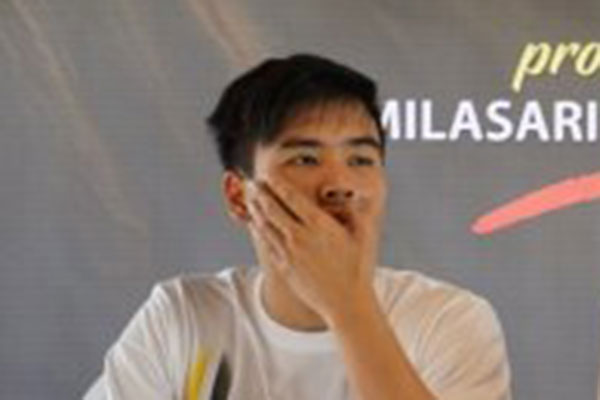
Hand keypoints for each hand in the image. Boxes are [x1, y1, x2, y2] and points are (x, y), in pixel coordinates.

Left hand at [246, 179, 376, 324]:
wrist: (346, 302)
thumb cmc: (357, 269)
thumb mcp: (363, 236)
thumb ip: (355, 212)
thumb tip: (350, 197)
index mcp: (320, 225)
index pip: (292, 198)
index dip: (277, 184)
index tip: (269, 174)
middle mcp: (301, 237)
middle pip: (272, 209)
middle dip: (260, 192)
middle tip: (252, 181)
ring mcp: (290, 253)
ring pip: (265, 226)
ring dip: (255, 209)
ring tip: (249, 197)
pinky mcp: (284, 267)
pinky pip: (266, 244)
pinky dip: (258, 230)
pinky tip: (254, 223)